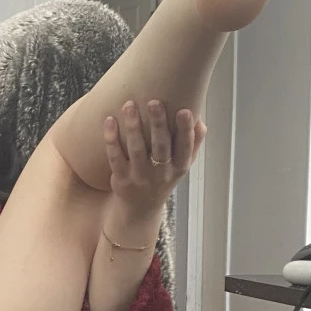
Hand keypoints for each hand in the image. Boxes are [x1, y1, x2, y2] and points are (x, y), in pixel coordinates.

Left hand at [104, 100, 205, 215]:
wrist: (140, 208)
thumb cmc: (163, 179)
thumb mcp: (182, 165)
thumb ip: (193, 143)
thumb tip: (200, 119)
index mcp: (179, 167)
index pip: (185, 147)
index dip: (185, 130)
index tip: (184, 110)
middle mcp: (161, 173)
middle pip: (160, 146)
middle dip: (158, 123)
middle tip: (154, 102)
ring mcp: (140, 177)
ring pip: (137, 149)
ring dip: (133, 126)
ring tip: (129, 105)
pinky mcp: (121, 178)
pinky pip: (115, 157)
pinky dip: (112, 139)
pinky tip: (110, 121)